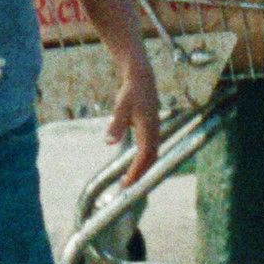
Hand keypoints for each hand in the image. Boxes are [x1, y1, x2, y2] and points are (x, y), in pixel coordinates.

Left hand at [109, 61, 162, 188]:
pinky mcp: (152, 127)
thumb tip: (108, 142)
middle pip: (151, 158)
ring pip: (152, 154)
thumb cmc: (131, 92)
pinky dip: (144, 159)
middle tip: (125, 186)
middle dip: (140, 173)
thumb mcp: (120, 108)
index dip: (137, 171)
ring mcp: (155, 129)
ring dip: (142, 167)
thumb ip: (116, 125)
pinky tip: (135, 162)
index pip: (144, 156)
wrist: (141, 77)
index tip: (127, 183)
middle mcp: (154, 131)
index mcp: (148, 129)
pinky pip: (150, 148)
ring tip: (129, 178)